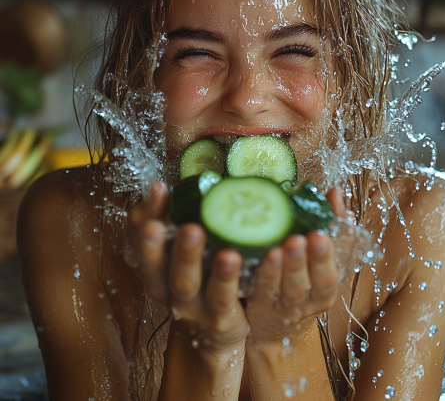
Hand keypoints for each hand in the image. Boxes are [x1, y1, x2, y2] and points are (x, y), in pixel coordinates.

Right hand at [128, 181, 248, 349]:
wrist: (215, 330)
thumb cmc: (200, 277)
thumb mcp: (184, 249)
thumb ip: (179, 217)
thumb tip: (177, 182)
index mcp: (154, 266)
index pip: (139, 238)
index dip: (146, 213)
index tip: (159, 188)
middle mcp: (165, 287)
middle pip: (157, 266)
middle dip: (159, 242)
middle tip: (172, 223)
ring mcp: (190, 305)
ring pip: (186, 282)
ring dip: (191, 258)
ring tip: (200, 235)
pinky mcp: (217, 316)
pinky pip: (224, 296)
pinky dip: (230, 276)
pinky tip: (238, 254)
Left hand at [245, 187, 350, 342]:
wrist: (275, 315)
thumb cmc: (302, 271)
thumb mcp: (319, 252)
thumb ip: (329, 222)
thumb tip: (334, 193)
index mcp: (324, 287)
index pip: (329, 275)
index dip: (325, 257)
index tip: (321, 234)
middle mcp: (306, 300)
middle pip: (306, 284)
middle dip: (302, 261)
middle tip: (297, 239)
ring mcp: (281, 306)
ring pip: (280, 290)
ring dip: (277, 270)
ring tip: (274, 250)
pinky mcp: (258, 307)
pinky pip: (253, 292)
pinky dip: (249, 276)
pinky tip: (240, 257)